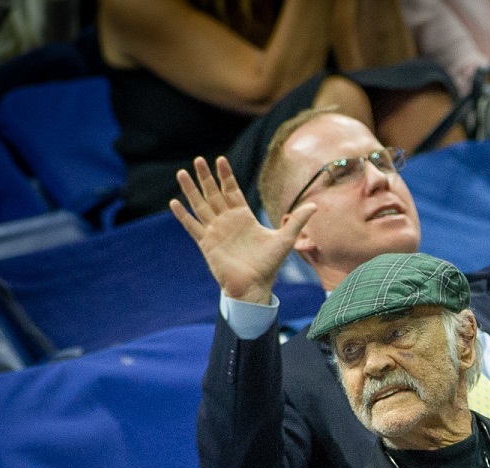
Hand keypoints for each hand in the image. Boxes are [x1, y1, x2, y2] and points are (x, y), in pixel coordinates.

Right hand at [170, 155, 316, 304]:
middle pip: (214, 194)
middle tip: (198, 159)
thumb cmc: (269, 265)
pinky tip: (174, 203)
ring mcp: (215, 231)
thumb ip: (297, 221)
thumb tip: (315, 206)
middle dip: (206, 177)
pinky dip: (183, 216)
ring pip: (200, 206)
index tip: (220, 159)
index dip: (226, 176)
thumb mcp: (286, 239)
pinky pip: (192, 227)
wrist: (255, 286)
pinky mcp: (207, 244)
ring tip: (182, 173)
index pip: (232, 191)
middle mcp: (227, 221)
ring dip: (191, 190)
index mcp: (244, 218)